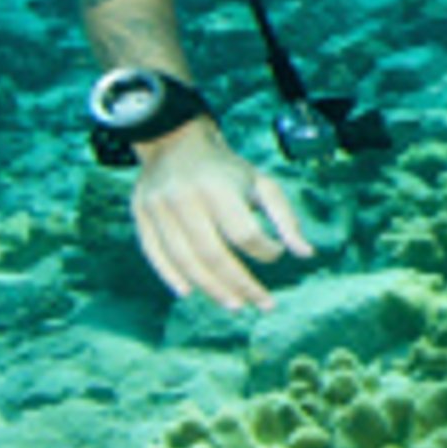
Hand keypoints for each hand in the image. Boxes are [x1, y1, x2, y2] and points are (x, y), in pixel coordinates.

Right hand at [127, 123, 311, 308]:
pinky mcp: (140, 214)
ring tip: (234, 305)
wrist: (175, 142)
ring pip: (184, 260)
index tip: (275, 253)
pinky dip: (170, 276)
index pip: (243, 233)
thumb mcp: (261, 183)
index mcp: (219, 188)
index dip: (264, 250)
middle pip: (213, 255)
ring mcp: (158, 208)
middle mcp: (185, 199)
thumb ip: (285, 218)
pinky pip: (154, 253)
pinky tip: (189, 292)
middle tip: (260, 304)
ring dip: (211, 289)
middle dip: (240, 285)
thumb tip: (306, 254)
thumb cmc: (226, 170)